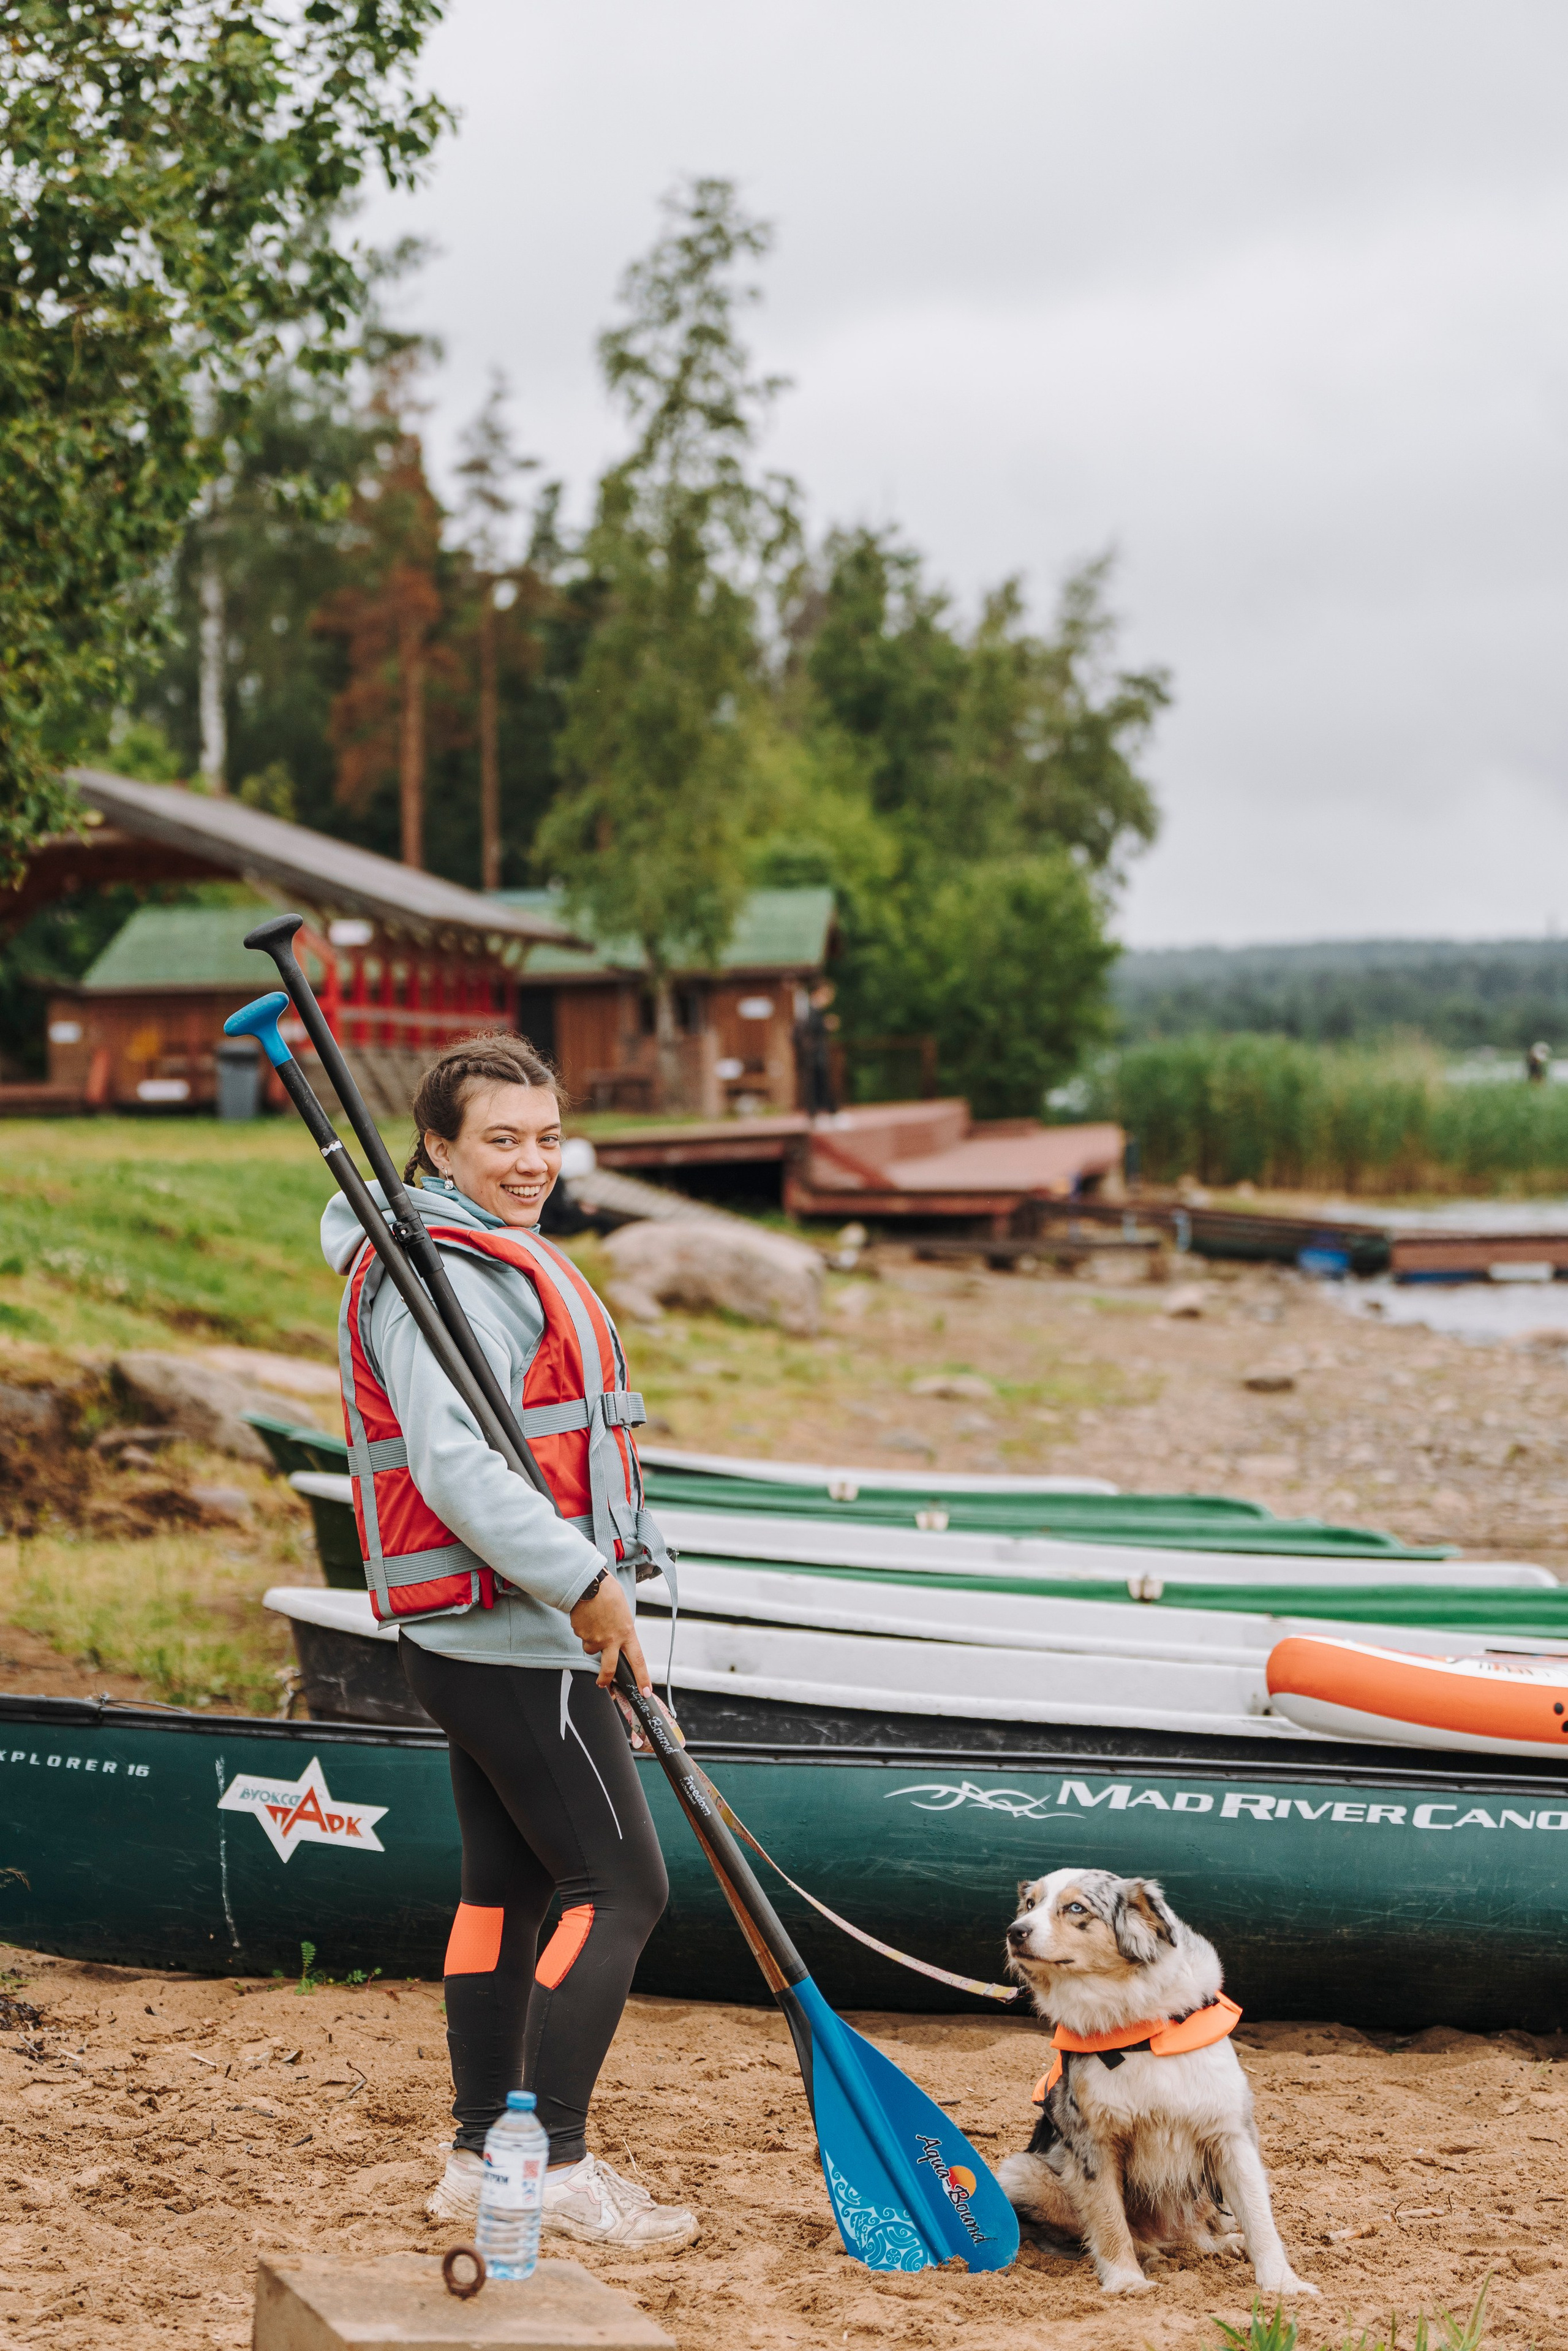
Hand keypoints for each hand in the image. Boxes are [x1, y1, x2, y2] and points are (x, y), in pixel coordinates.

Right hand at [569, 1572, 650, 1703]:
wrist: (588, 1582)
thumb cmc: (608, 1592)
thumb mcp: (623, 1611)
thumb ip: (622, 1628)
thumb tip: (617, 1636)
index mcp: (627, 1633)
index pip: (638, 1661)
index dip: (642, 1678)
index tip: (646, 1692)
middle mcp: (611, 1640)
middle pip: (609, 1668)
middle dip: (605, 1679)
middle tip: (602, 1684)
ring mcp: (594, 1638)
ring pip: (591, 1648)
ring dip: (591, 1640)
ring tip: (594, 1621)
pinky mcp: (580, 1634)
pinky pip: (582, 1636)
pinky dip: (583, 1629)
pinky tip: (585, 1616)